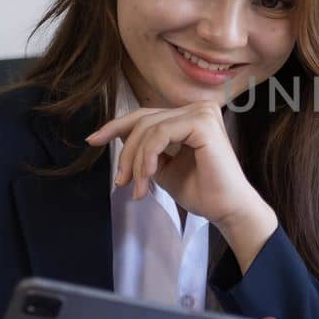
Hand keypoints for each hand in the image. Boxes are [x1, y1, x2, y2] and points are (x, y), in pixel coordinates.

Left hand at [87, 103, 276, 267]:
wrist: (226, 209)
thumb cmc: (201, 191)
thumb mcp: (163, 166)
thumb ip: (146, 150)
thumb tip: (116, 135)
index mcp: (190, 116)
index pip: (146, 115)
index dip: (116, 126)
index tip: (92, 140)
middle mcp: (198, 108)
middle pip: (143, 120)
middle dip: (125, 152)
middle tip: (120, 182)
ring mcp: (202, 112)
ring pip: (149, 128)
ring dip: (136, 161)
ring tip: (138, 188)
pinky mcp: (203, 123)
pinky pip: (160, 133)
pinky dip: (148, 157)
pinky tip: (149, 178)